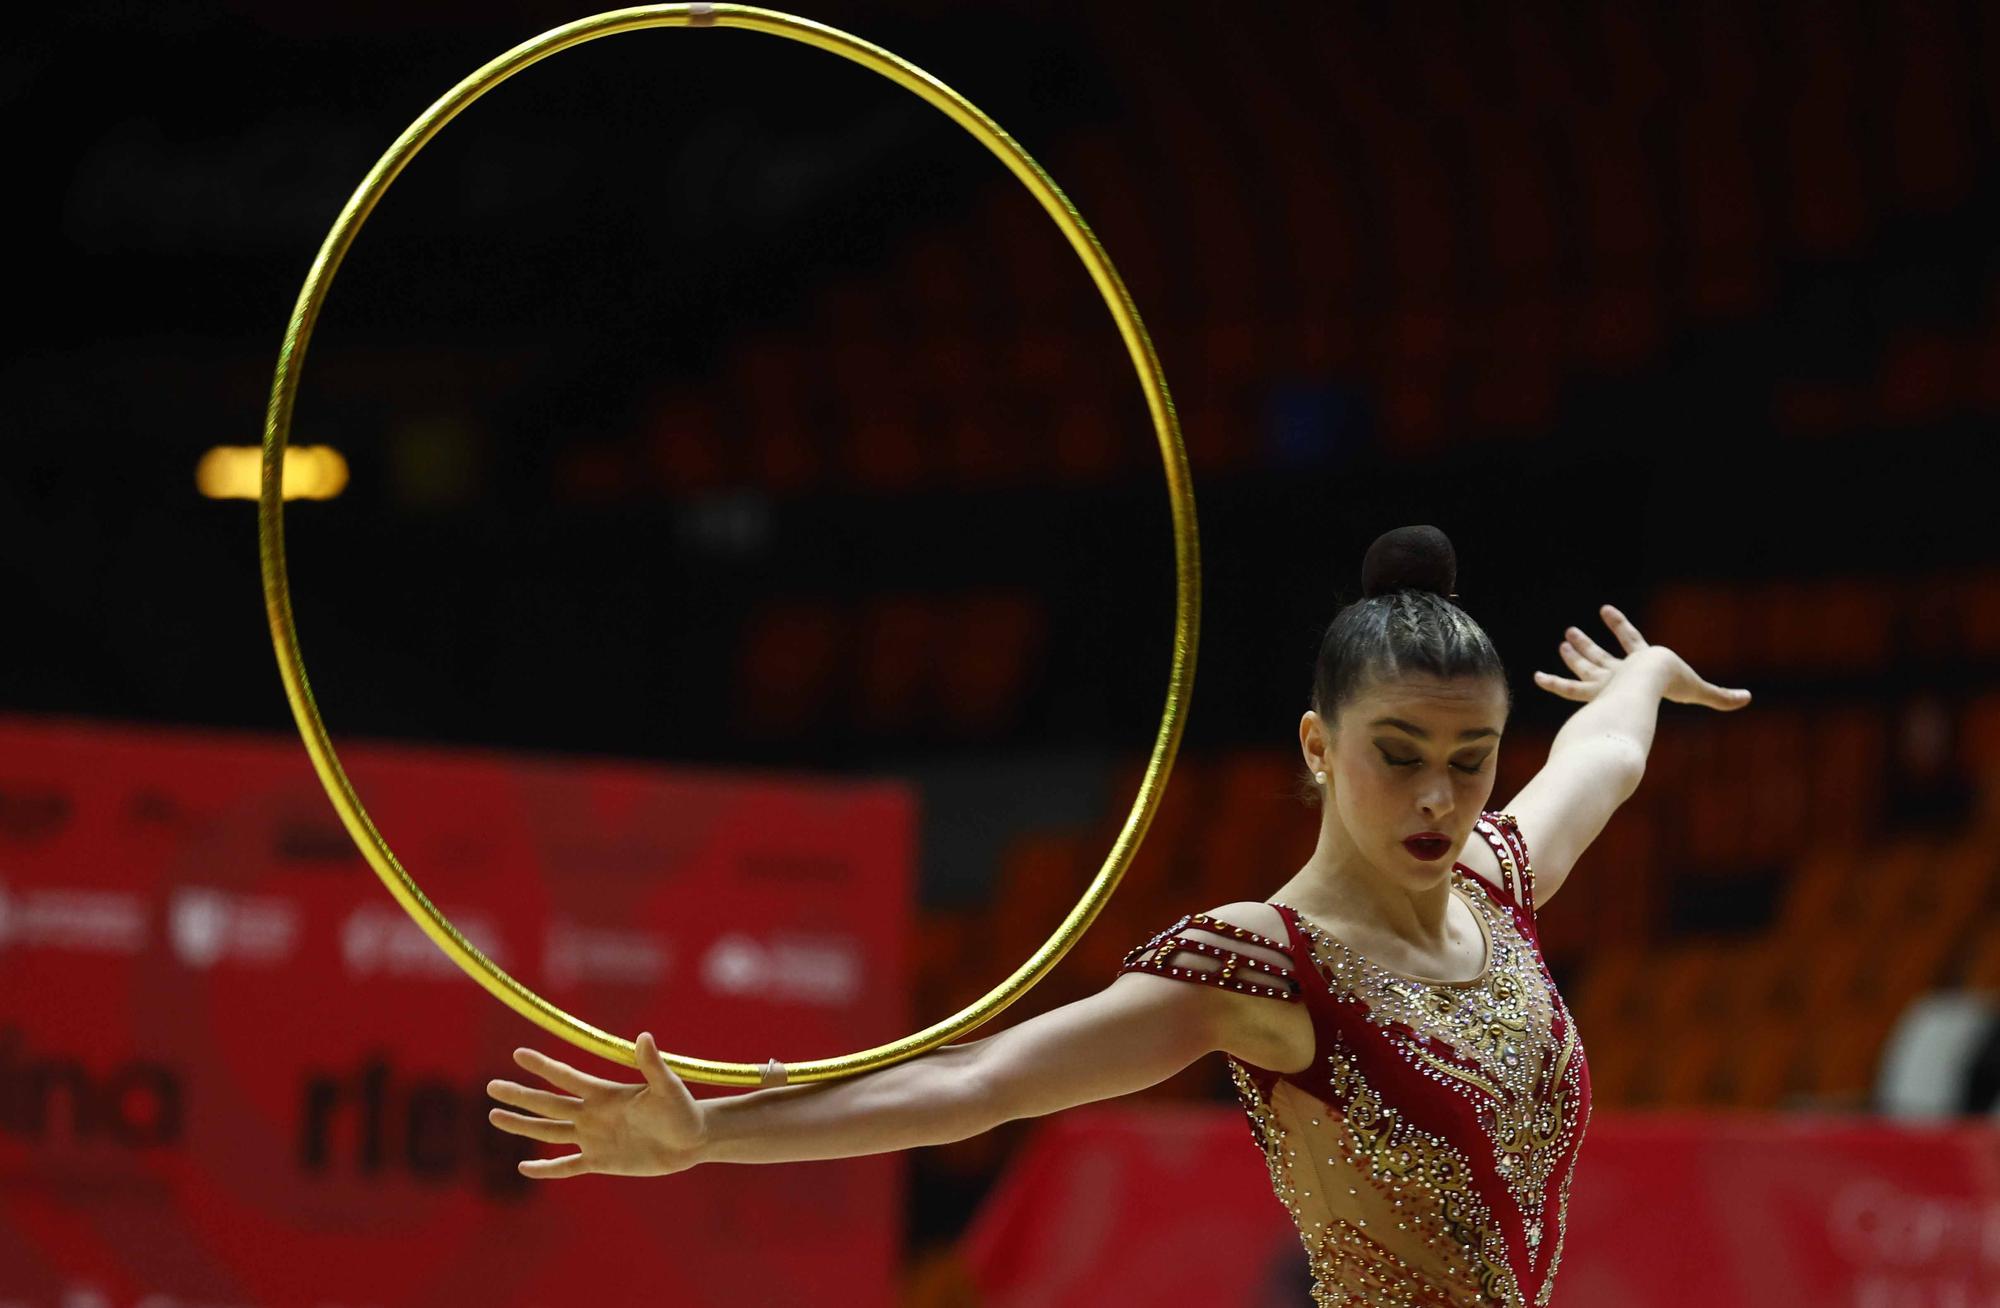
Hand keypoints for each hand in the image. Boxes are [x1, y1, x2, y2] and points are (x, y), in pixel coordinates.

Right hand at [487, 1031, 706, 1179]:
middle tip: (492, 1086)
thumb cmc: (683, 1109)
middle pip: (548, 1104)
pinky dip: (546, 1168)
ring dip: (523, 1125)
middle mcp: (593, 1113)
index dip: (543, 1066)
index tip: (518, 1053)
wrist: (692, 1140)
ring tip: (494, 1116)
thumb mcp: (668, 1087)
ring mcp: (594, 1138)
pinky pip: (567, 1166)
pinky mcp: (600, 1161)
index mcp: (605, 1093)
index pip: (567, 1077)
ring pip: (549, 1131)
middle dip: (521, 1095)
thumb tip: (645, 1037)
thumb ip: (652, 1065)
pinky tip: (523, 1167)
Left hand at [1532, 604, 1750, 711]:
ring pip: (1585, 666)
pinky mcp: (1593, 690)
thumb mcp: (1697, 689)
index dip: (1620, 626)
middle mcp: (1620, 670)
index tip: (1607, 609)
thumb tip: (1748, 700)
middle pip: (1600, 656)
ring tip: (1561, 643)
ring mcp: (1605, 680)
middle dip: (1586, 644)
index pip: (1630, 641)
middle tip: (1570, 633)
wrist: (1649, 679)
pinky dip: (1554, 684)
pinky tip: (1536, 679)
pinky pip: (1569, 687)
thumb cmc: (1672, 683)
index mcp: (1640, 664)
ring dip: (1573, 655)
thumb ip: (1719, 697)